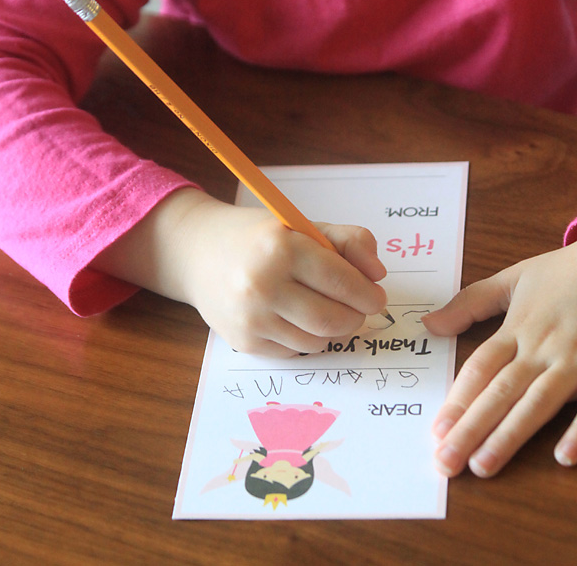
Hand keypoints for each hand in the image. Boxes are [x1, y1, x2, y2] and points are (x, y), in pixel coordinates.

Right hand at [94, 187, 386, 357]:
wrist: (198, 252)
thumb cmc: (258, 237)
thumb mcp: (303, 225)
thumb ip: (349, 241)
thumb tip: (378, 275)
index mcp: (282, 248)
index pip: (342, 281)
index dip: (368, 294)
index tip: (376, 295)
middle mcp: (263, 285)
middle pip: (333, 319)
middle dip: (356, 317)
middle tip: (359, 309)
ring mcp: (251, 318)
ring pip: (317, 341)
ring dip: (332, 330)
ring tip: (327, 310)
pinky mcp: (243, 342)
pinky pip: (294, 352)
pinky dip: (307, 339)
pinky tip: (298, 318)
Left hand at [422, 220, 576, 477]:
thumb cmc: (568, 269)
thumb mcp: (513, 278)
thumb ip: (470, 302)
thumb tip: (430, 325)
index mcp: (519, 326)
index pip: (480, 368)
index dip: (457, 400)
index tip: (435, 432)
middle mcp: (544, 345)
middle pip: (501, 391)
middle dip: (471, 429)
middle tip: (446, 462)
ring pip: (540, 402)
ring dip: (511, 436)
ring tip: (484, 465)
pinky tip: (565, 457)